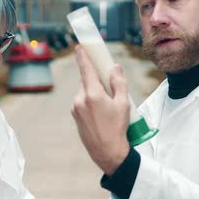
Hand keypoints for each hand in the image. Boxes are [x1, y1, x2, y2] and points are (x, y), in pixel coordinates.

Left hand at [71, 46, 129, 174]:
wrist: (107, 152)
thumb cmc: (118, 128)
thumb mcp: (123, 104)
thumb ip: (119, 82)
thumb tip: (115, 67)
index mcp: (92, 94)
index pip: (86, 69)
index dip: (83, 56)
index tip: (79, 46)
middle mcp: (80, 99)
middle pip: (86, 80)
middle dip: (96, 78)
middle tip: (108, 83)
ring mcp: (75, 108)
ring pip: (84, 92)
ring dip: (93, 92)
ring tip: (108, 105)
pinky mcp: (75, 116)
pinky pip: (82, 102)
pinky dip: (90, 101)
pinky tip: (101, 113)